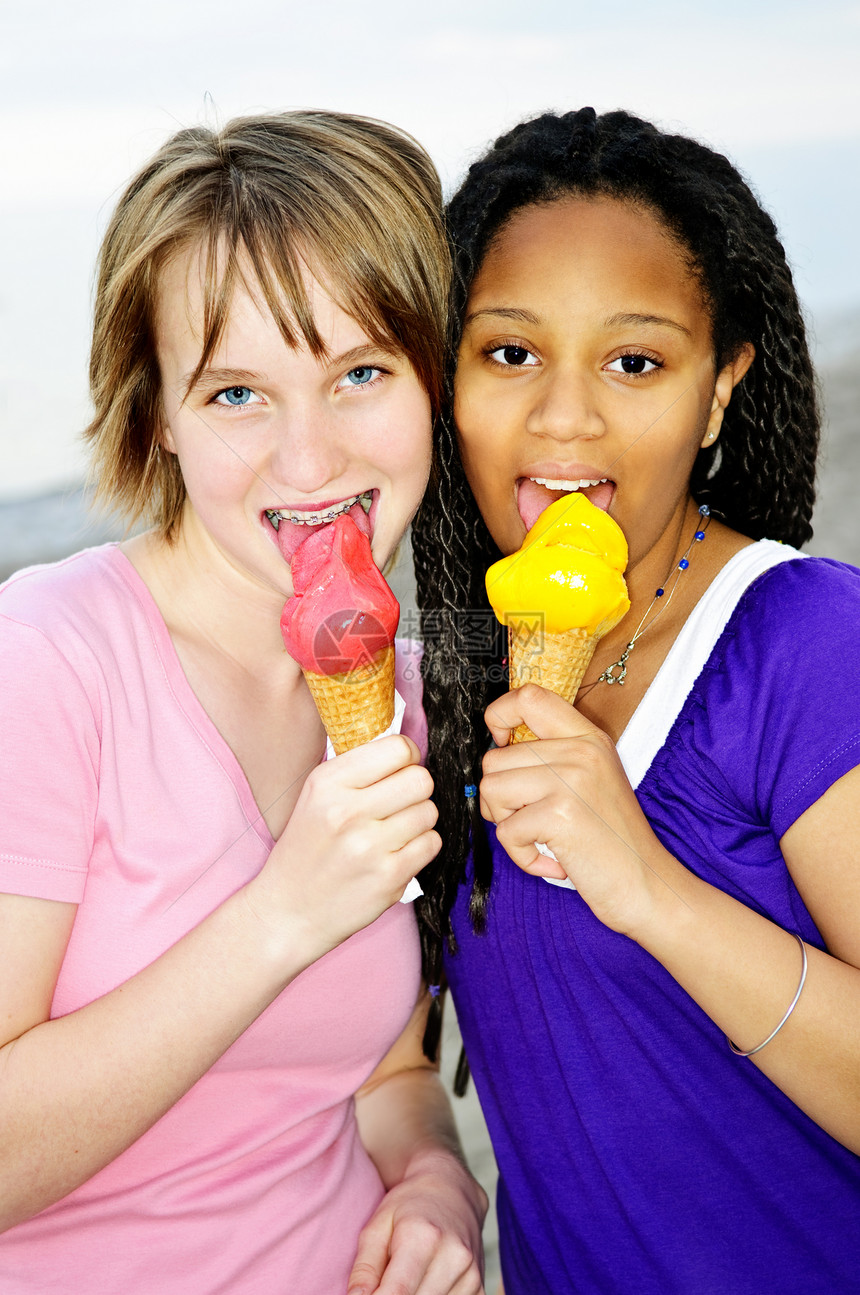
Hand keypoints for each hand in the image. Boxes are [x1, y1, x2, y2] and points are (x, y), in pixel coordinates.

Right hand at [246, 735, 439, 955]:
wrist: (289, 912)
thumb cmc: (307, 850)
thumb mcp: (316, 797)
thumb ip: (359, 771)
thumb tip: (408, 750)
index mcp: (328, 783)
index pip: (398, 748)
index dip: (408, 758)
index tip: (400, 771)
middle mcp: (347, 810)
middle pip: (421, 779)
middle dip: (417, 790)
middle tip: (399, 804)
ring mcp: (369, 846)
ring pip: (429, 811)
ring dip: (419, 821)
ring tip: (394, 832)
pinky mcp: (389, 877)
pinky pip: (432, 843)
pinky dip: (421, 847)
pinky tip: (397, 853)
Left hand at [346, 1155, 485, 1294]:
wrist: (453, 1190)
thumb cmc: (408, 1205)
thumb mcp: (378, 1225)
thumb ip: (364, 1267)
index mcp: (423, 1237)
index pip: (397, 1294)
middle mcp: (453, 1257)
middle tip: (383, 1284)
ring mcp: (472, 1275)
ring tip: (405, 1278)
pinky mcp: (480, 1289)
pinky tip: (423, 1284)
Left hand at [481, 684, 673, 937]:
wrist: (649, 885)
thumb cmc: (612, 841)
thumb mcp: (591, 780)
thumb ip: (553, 757)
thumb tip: (496, 748)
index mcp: (588, 737)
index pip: (529, 697)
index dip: (500, 716)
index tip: (502, 744)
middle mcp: (581, 751)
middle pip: (495, 758)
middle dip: (499, 797)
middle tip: (533, 820)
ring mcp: (571, 780)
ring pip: (491, 791)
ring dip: (508, 824)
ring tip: (543, 837)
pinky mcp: (560, 815)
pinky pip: (506, 832)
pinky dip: (522, 856)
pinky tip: (554, 861)